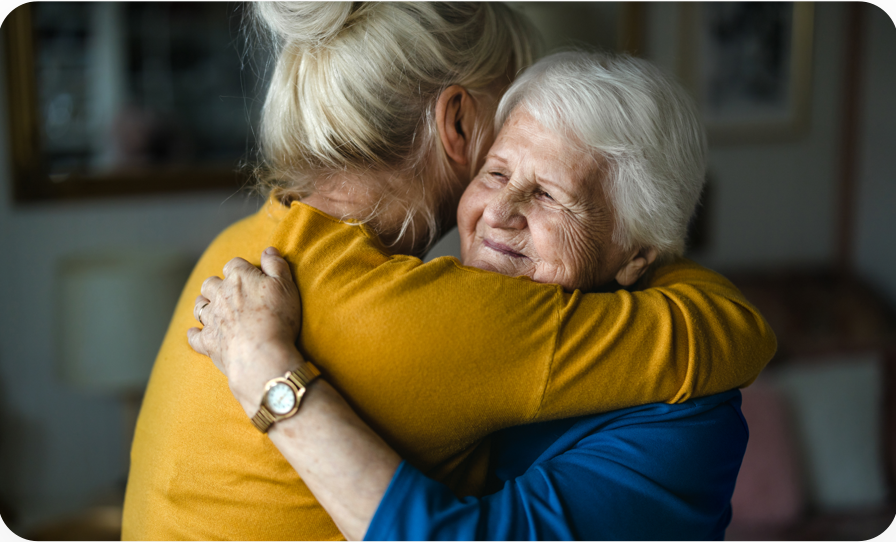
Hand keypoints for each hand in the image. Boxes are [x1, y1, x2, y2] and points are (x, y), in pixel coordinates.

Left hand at [188, 247, 303, 413]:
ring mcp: (212, 319)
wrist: (261, 354)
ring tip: (211, 308)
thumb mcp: (286, 286)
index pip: (234, 264)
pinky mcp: (208, 341)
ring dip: (204, 304)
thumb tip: (268, 250)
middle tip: (227, 291)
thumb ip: (277, 265)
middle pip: (210, 283)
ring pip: (199, 305)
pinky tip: (196, 333)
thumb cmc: (278, 318)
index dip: (241, 269)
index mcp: (239, 278)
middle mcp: (220, 295)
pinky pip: (194, 336)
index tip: (250, 275)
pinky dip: (194, 334)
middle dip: (217, 285)